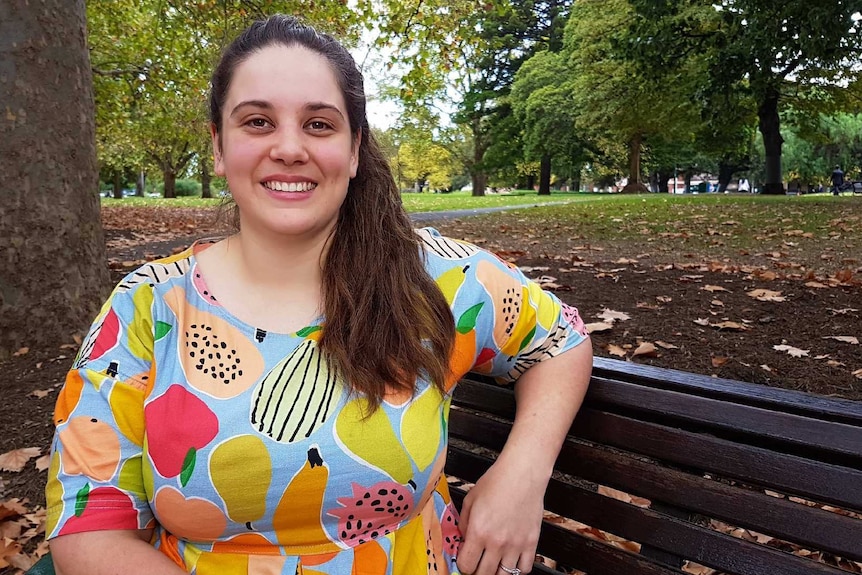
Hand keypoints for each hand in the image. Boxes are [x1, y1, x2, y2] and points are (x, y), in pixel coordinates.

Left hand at [455, 457, 545, 574]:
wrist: (522, 472)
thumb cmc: (497, 481)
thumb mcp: (470, 500)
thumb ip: (463, 524)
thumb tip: (462, 540)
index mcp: (479, 532)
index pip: (466, 566)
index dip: (463, 565)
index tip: (464, 558)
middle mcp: (497, 542)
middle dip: (477, 571)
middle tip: (477, 562)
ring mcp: (516, 545)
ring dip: (496, 571)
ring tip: (493, 562)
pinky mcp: (531, 543)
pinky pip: (524, 569)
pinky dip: (517, 569)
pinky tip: (511, 560)